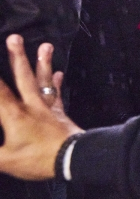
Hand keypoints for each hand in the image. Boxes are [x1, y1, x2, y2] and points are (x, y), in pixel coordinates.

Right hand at [0, 35, 83, 180]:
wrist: (74, 159)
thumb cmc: (38, 159)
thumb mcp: (5, 161)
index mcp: (14, 114)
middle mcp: (31, 105)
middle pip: (23, 77)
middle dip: (17, 56)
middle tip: (15, 37)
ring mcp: (48, 108)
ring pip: (44, 81)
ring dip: (43, 63)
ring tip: (46, 45)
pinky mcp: (60, 113)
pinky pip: (57, 94)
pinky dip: (57, 84)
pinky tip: (59, 73)